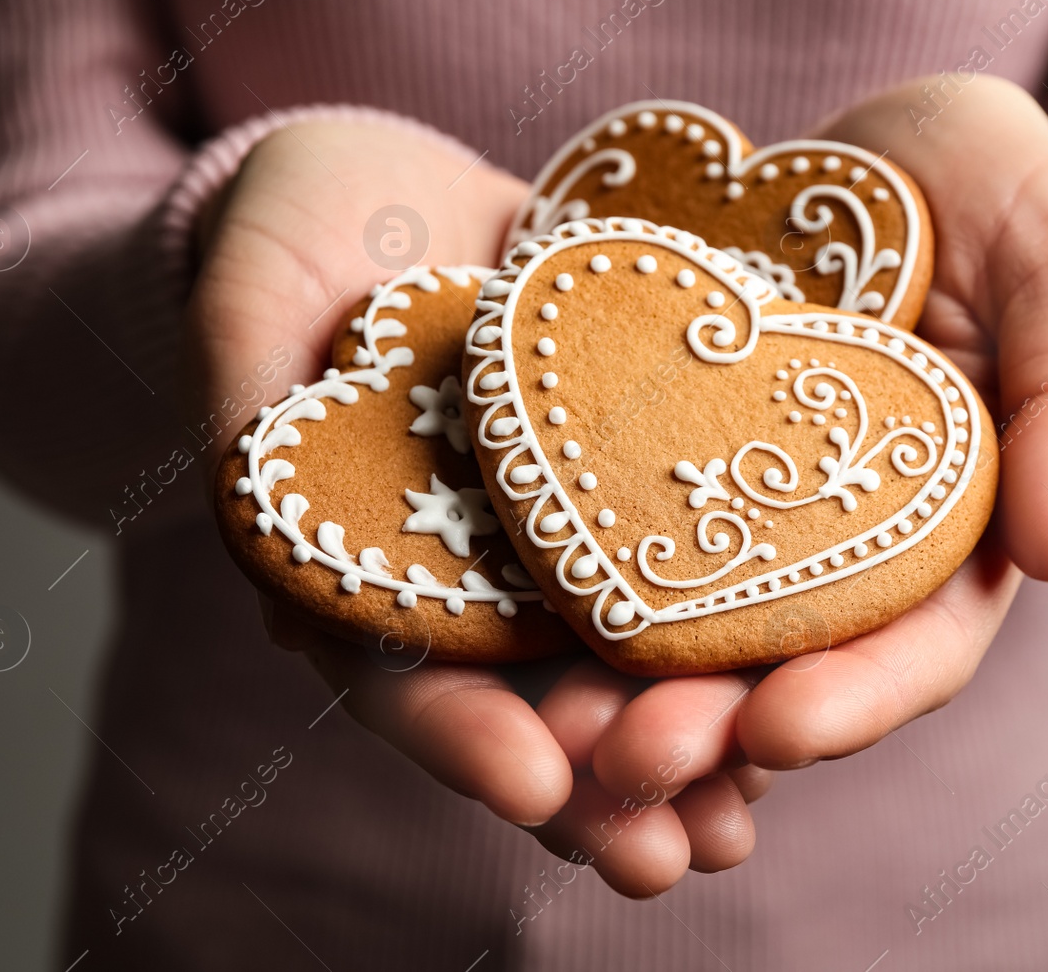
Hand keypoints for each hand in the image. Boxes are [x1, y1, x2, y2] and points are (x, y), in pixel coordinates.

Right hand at [186, 117, 763, 895]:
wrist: (385, 188)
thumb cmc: (287, 230)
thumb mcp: (251, 288)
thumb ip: (244, 388)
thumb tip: (247, 484)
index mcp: (358, 557)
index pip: (394, 669)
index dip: (455, 731)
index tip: (531, 782)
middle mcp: (461, 568)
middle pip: (520, 700)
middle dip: (588, 786)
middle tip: (661, 858)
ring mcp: (547, 532)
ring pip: (613, 659)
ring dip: (676, 748)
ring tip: (738, 825)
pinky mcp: (626, 474)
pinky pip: (687, 558)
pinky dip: (737, 630)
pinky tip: (803, 684)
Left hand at [574, 76, 1047, 857]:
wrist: (887, 146)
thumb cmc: (1007, 197)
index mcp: (953, 530)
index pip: (915, 645)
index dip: (852, 698)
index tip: (776, 731)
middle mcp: (839, 541)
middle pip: (779, 661)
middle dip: (708, 724)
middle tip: (627, 758)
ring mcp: (737, 500)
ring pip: (679, 620)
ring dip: (619, 688)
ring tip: (554, 731)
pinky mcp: (652, 450)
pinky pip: (603, 526)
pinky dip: (563, 583)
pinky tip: (506, 619)